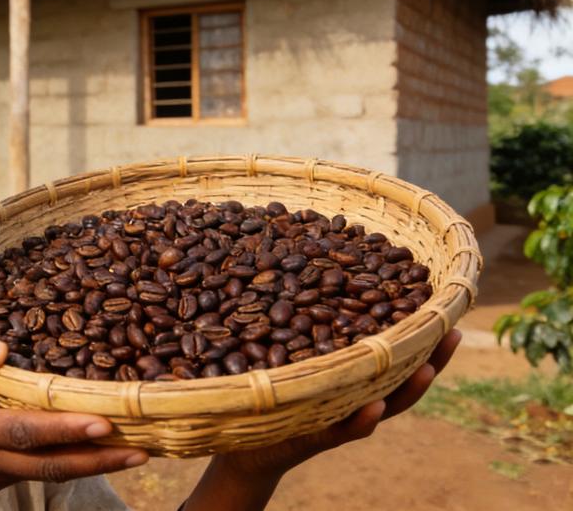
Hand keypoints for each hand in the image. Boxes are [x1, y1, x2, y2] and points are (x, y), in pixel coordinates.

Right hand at [0, 340, 147, 510]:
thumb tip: (2, 347)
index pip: (23, 432)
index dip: (64, 429)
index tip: (103, 422)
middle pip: (51, 464)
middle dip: (99, 458)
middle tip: (143, 448)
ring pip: (52, 473)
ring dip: (95, 465)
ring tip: (136, 452)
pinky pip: (40, 474)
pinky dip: (71, 465)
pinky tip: (96, 452)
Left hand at [183, 329, 461, 510]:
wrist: (248, 444)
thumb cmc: (271, 388)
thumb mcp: (289, 348)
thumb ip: (302, 318)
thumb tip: (306, 255)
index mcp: (355, 371)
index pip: (396, 349)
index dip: (423, 332)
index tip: (447, 307)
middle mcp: (356, 394)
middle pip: (401, 375)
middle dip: (429, 357)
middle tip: (451, 333)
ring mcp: (341, 417)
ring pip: (382, 402)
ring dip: (405, 387)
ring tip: (424, 369)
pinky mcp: (317, 437)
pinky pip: (343, 429)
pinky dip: (360, 420)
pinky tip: (373, 407)